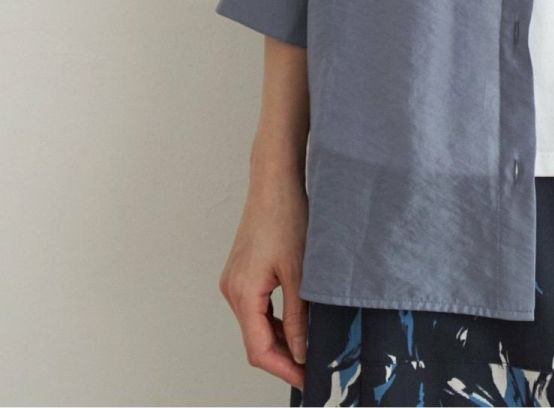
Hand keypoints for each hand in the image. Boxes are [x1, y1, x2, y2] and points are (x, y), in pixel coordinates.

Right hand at [218, 168, 310, 391]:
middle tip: (313, 367)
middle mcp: (232, 291)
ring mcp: (234, 282)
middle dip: (284, 357)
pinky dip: (275, 320)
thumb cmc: (287, 217)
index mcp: (243, 294)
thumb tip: (302, 352)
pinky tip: (297, 321)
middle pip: (255, 341)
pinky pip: (256, 308)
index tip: (307, 379)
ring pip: (256, 325)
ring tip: (310, 347)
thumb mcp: (300, 271)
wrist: (274, 180)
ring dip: (281, 338)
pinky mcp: (242, 273)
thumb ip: (299, 315)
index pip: (259, 350)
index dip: (284, 369)